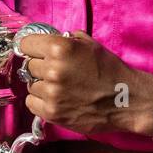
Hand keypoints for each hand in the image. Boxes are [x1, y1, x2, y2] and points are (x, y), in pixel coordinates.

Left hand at [18, 30, 152, 136]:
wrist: (126, 99)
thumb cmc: (110, 70)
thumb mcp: (90, 45)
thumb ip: (67, 39)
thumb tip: (49, 40)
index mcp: (60, 48)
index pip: (26, 43)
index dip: (32, 47)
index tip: (36, 51)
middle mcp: (53, 69)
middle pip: (28, 65)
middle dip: (40, 66)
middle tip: (56, 71)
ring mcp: (51, 93)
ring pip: (30, 85)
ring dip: (42, 85)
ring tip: (60, 87)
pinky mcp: (52, 113)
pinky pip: (31, 103)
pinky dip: (41, 101)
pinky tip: (56, 98)